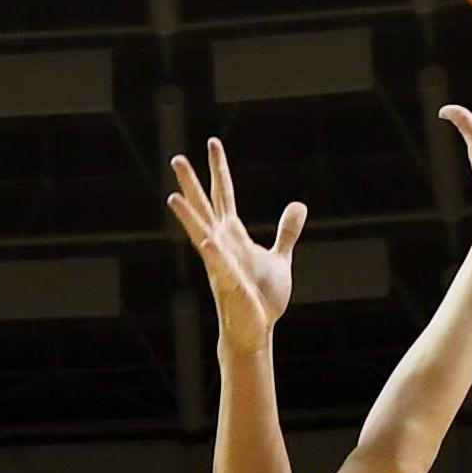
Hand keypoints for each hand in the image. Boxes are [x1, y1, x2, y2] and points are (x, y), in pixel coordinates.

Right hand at [165, 137, 305, 355]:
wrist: (256, 330)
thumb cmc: (262, 297)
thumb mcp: (279, 257)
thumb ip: (287, 231)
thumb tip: (298, 205)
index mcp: (233, 236)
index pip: (223, 194)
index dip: (219, 169)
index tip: (213, 143)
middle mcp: (222, 244)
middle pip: (205, 207)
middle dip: (192, 184)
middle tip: (177, 158)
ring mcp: (222, 262)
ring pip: (202, 233)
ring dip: (188, 216)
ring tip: (173, 196)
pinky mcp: (229, 283)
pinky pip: (219, 265)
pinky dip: (214, 253)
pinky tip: (207, 241)